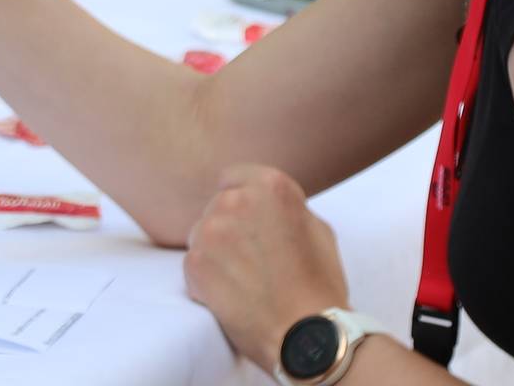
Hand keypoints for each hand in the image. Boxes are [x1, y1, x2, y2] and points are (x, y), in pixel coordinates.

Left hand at [183, 164, 350, 371]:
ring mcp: (211, 231)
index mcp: (271, 187)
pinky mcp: (195, 263)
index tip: (250, 221)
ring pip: (202, 235)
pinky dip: (206, 280)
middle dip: (229, 227)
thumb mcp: (318, 230)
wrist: (308, 335)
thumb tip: (265, 206)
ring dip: (216, 253)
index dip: (242, 200)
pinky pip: (194, 264)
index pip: (234, 177)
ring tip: (245, 280)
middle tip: (252, 258)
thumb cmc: (320, 285)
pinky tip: (232, 296)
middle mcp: (236, 201)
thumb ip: (285, 208)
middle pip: (217, 206)